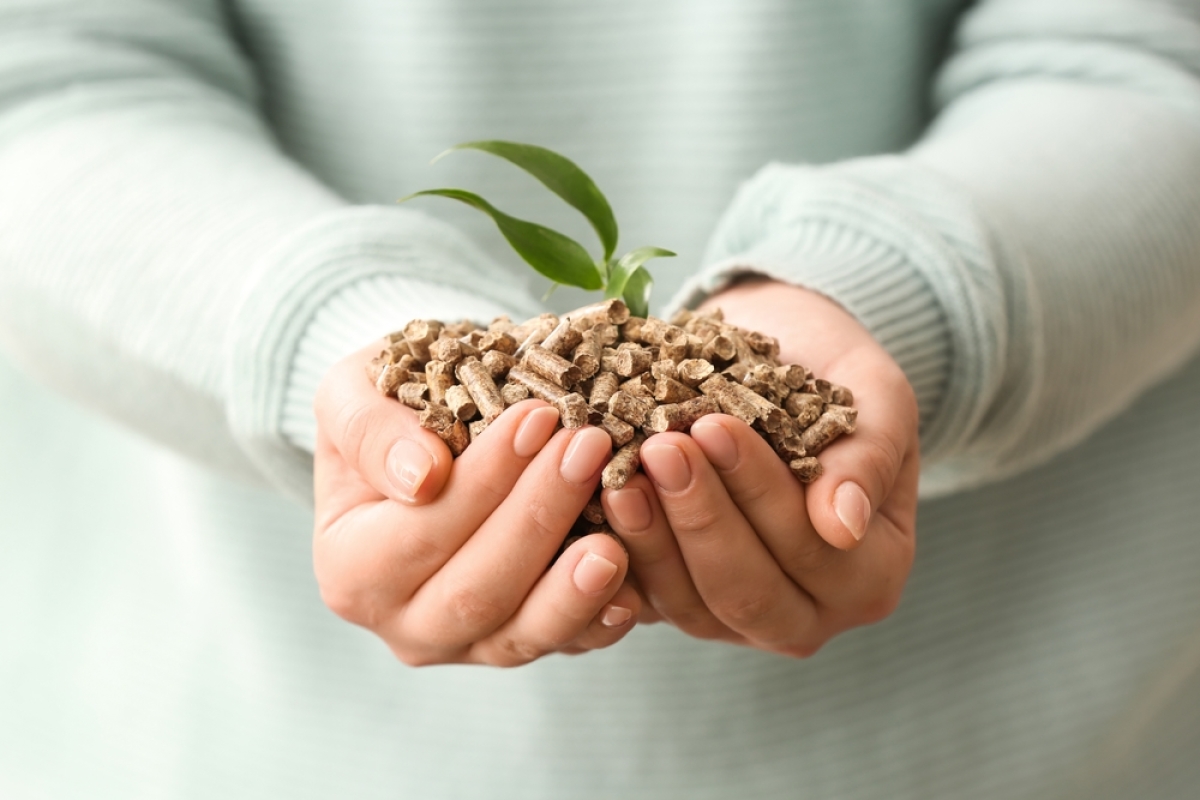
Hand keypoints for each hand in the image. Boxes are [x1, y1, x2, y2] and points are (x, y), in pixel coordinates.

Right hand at [312, 344, 640, 665]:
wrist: (421, 438)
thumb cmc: (386, 409)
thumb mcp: (351, 394)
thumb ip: (370, 431)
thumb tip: (421, 478)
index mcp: (349, 566)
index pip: (421, 532)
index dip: (483, 480)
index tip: (538, 417)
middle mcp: (402, 620)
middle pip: (475, 591)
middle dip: (538, 517)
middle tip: (590, 447)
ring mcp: (464, 643)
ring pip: (520, 635)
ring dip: (572, 589)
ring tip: (615, 541)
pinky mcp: (520, 641)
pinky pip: (564, 645)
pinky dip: (599, 621)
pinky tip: (632, 587)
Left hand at [603, 279, 918, 656]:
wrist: (776, 360)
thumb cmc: (836, 376)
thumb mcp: (876, 398)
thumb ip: (868, 458)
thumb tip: (840, 524)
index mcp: (869, 577)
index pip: (813, 551)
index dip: (761, 493)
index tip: (715, 426)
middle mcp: (803, 614)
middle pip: (745, 594)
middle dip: (700, 518)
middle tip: (661, 447)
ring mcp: (731, 619)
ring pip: (686, 605)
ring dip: (650, 537)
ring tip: (618, 471)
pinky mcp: (673, 602)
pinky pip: (641, 599)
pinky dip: (616, 553)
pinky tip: (591, 501)